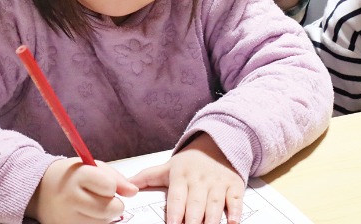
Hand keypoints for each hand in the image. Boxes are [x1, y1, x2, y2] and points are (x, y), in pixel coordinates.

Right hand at [29, 158, 136, 223]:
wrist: (40, 190)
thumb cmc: (71, 176)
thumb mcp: (91, 166)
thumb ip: (115, 177)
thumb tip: (133, 192)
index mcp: (77, 176)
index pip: (108, 185)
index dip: (112, 186)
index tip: (106, 184)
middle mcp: (70, 198)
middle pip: (109, 208)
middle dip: (115, 204)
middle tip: (107, 198)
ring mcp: (67, 217)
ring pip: (103, 222)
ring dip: (105, 215)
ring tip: (93, 204)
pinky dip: (95, 222)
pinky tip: (87, 214)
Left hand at [127, 133, 244, 223]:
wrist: (217, 143)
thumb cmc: (190, 162)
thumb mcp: (168, 166)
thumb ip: (146, 177)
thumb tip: (125, 185)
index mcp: (181, 177)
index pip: (177, 198)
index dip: (175, 213)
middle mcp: (200, 181)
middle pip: (196, 204)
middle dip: (193, 220)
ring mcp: (218, 183)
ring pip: (214, 204)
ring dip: (212, 219)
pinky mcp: (234, 185)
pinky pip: (236, 199)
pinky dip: (235, 210)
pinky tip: (233, 222)